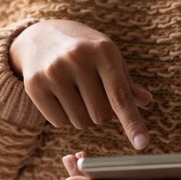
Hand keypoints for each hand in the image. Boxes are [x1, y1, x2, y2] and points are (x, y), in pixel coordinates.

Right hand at [9, 19, 153, 148]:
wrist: (41, 36)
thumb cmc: (85, 50)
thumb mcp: (108, 57)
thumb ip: (126, 83)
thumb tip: (146, 101)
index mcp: (103, 51)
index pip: (120, 96)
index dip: (133, 122)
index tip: (143, 144)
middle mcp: (77, 59)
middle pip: (101, 115)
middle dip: (102, 114)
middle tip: (94, 95)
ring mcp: (54, 71)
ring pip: (80, 122)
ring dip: (84, 117)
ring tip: (77, 95)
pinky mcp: (34, 85)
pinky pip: (59, 122)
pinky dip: (64, 118)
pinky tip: (60, 96)